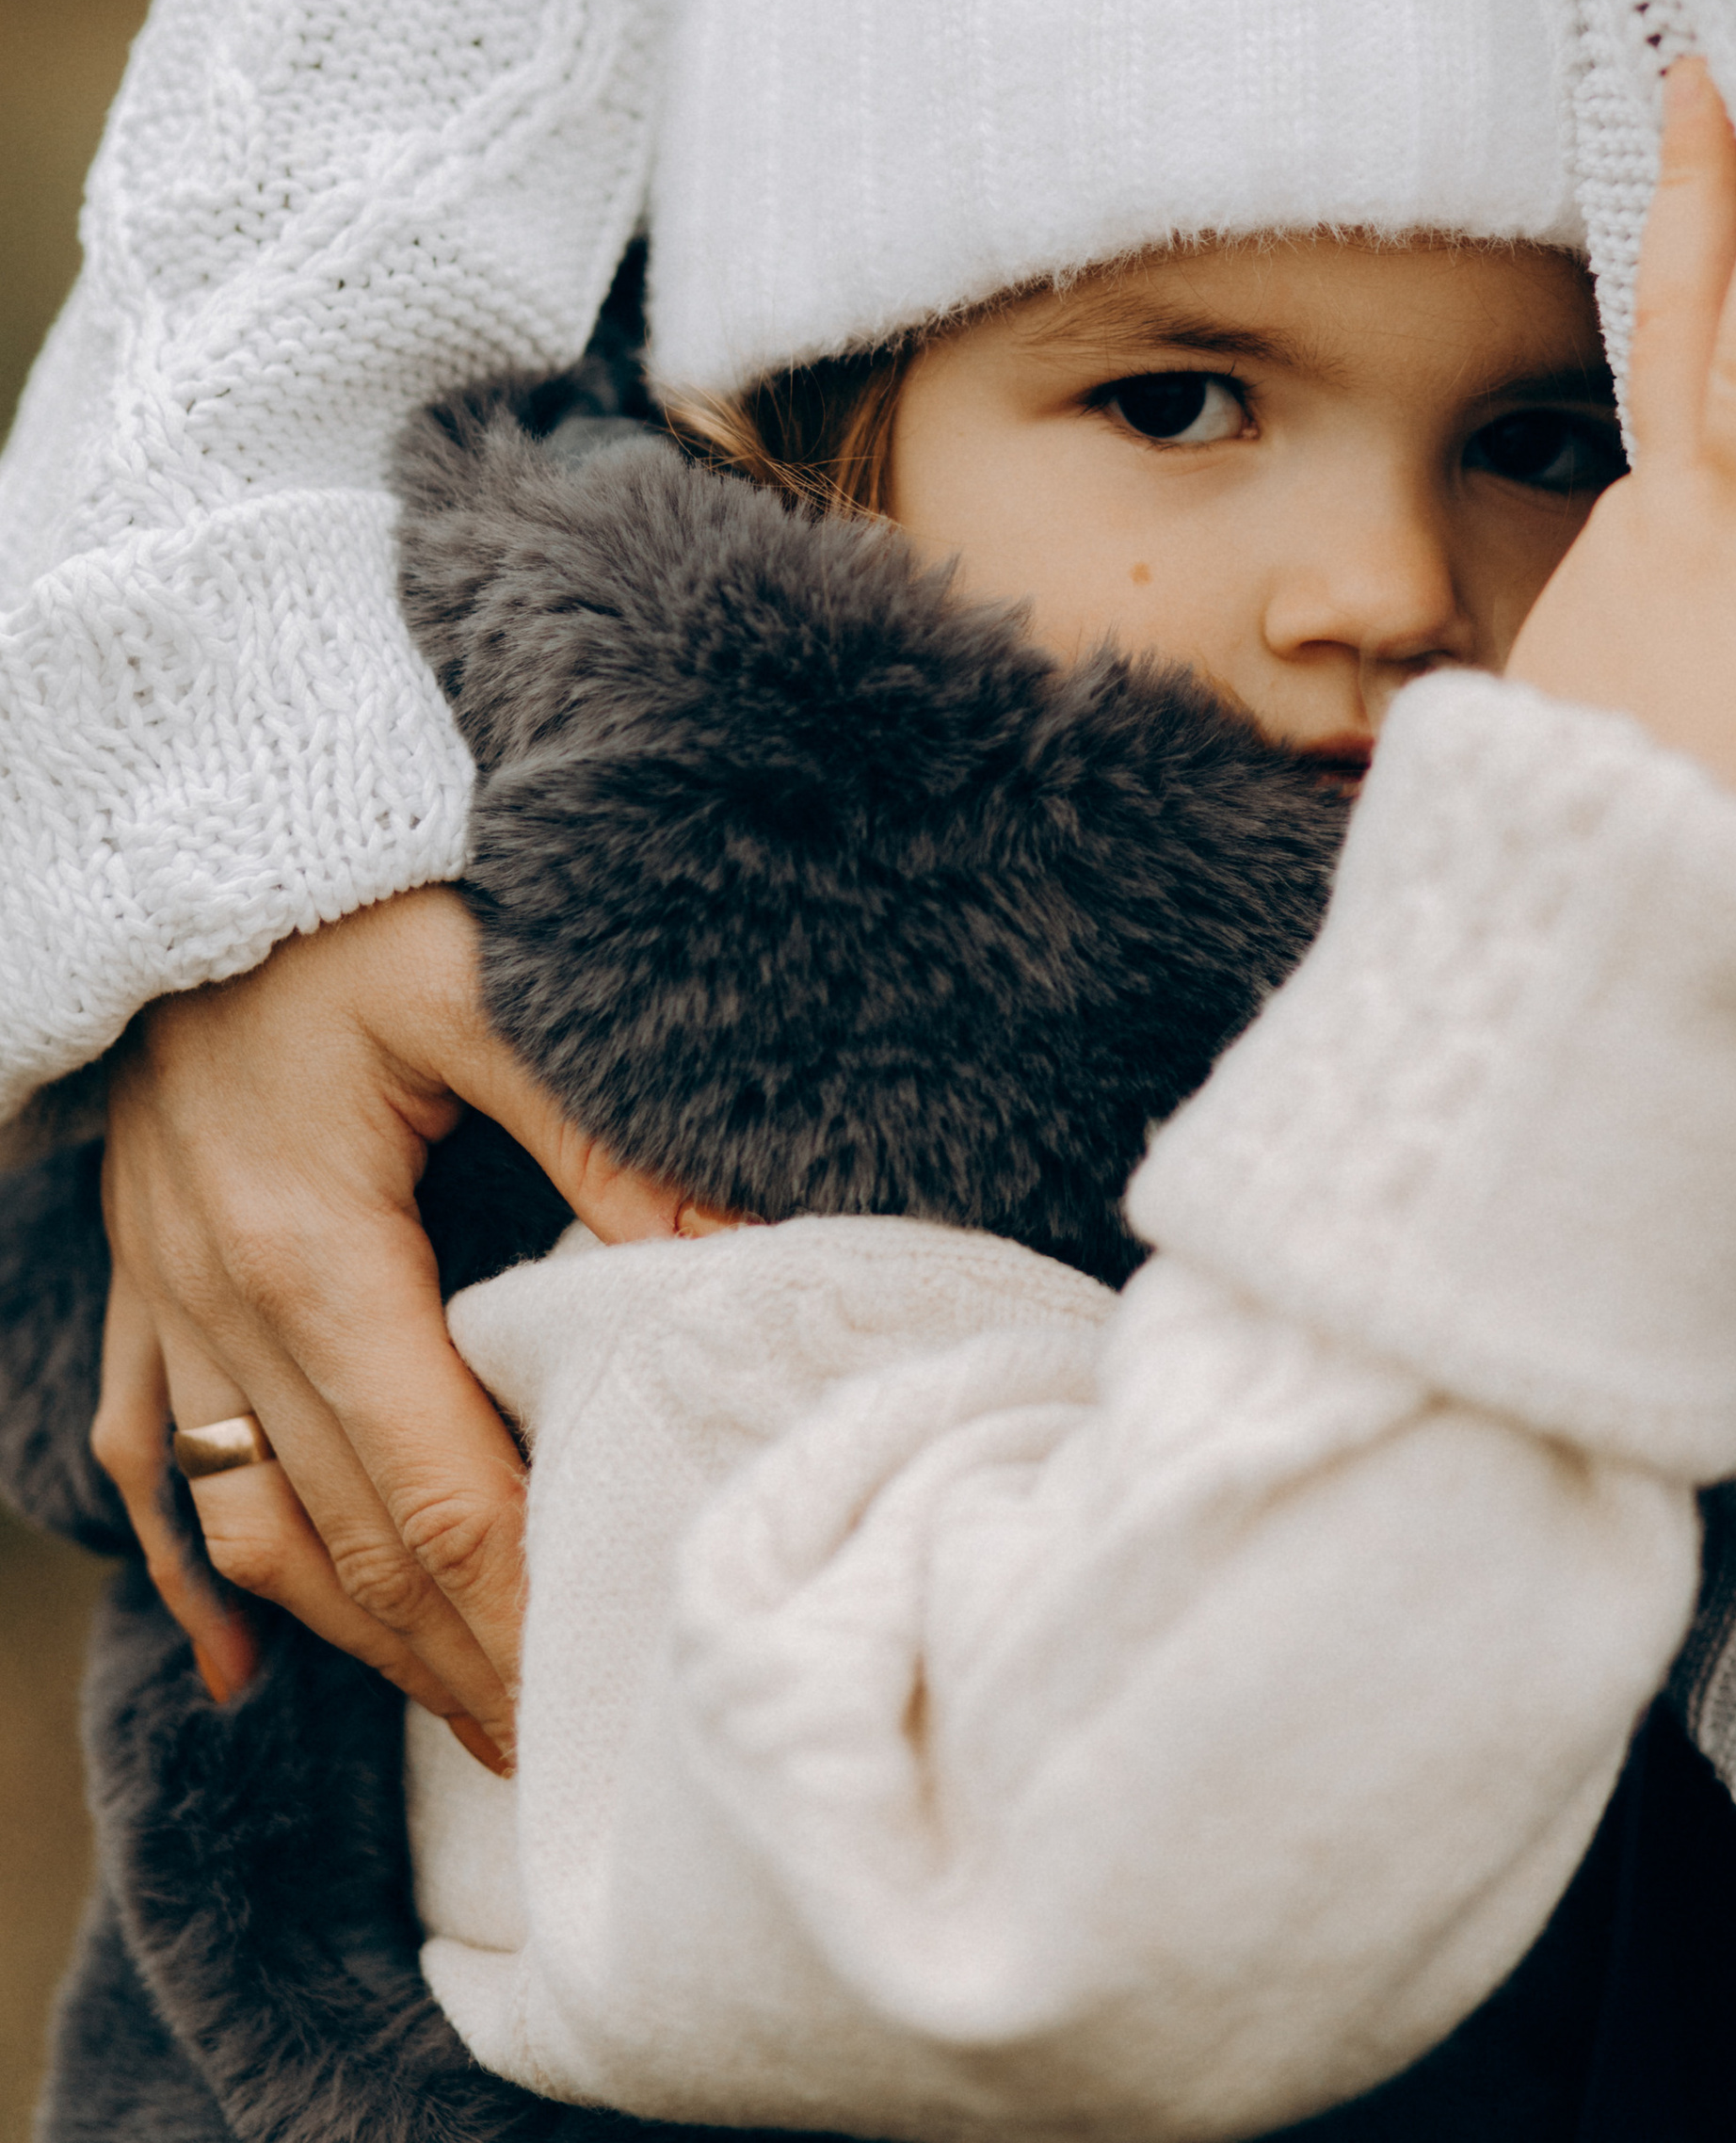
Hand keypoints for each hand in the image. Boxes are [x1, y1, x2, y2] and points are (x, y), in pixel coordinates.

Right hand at [95, 887, 683, 1758]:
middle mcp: (225, 1305)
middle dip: (446, 1654)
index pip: (428, 1487)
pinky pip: (152, 1460)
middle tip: (545, 1744)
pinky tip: (240, 1660)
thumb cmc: (356, 908)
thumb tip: (738, 1258)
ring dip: (341, 1635)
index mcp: (315, 1253)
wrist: (194, 842)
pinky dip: (195, 1568)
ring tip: (445, 1713)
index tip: (582, 1684)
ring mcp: (171, 1300)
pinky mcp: (148, 1279)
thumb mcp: (487, 992)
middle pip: (341, 1538)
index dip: (508, 1601)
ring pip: (247, 1522)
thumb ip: (607, 1136)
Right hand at [1507, 62, 1735, 865]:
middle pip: (1672, 320)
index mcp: (1628, 548)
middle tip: (1710, 84)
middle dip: (1693, 193)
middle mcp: (1673, 521)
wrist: (1604, 921)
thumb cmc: (1603, 852)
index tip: (1689, 190)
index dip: (1673, 276)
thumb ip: (1606, 678)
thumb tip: (1588, 695)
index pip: (1655, 380)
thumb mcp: (1581, 732)